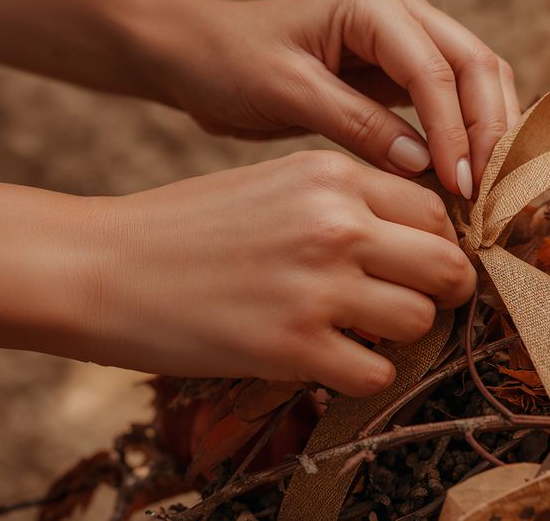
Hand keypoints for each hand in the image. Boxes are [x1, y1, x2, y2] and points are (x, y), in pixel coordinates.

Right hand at [84, 151, 475, 395]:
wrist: (101, 267)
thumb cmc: (188, 225)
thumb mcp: (275, 183)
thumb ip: (347, 201)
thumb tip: (418, 238)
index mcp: (333, 175)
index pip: (435, 210)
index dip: (439, 242)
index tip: (422, 264)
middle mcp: (336, 224)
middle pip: (448, 265)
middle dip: (446, 290)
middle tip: (420, 303)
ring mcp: (317, 286)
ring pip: (422, 320)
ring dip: (402, 334)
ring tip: (364, 331)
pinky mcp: (292, 347)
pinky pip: (377, 372)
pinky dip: (363, 373)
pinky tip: (330, 359)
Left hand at [149, 0, 521, 198]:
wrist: (201, 56)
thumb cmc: (231, 64)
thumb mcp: (288, 93)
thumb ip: (357, 124)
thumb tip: (424, 165)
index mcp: (373, 6)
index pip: (436, 71)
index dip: (455, 132)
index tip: (460, 187)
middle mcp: (402, 12)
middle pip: (477, 66)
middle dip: (489, 130)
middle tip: (486, 194)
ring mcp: (407, 38)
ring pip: (477, 80)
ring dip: (488, 132)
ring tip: (485, 191)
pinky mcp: (401, 70)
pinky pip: (452, 100)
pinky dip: (466, 135)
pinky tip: (464, 176)